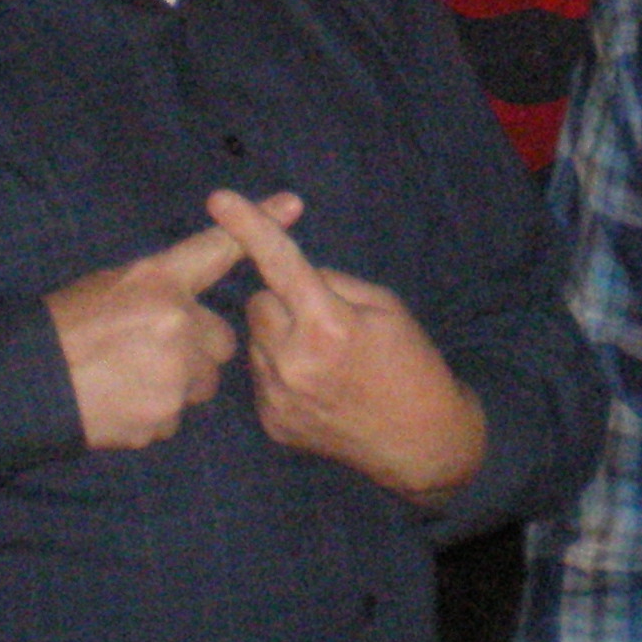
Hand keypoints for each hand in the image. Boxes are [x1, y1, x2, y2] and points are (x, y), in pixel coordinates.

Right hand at [47, 195, 300, 449]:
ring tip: (131, 376)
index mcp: (158, 283)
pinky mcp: (163, 418)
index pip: (216, 250)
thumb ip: (162, 287)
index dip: (258, 224)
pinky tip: (122, 401)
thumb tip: (194, 299)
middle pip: (219, 340)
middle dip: (195, 347)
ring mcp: (172, 375)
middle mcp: (174, 325)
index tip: (292, 203)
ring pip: (202, 381)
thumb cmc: (64, 327)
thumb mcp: (111, 285)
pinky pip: (177, 415)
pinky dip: (156, 411)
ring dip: (179, 381)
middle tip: (147, 348)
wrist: (25, 384)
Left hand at [207, 188, 487, 504]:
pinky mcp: (272, 422)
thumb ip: (332, 283)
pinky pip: (260, 373)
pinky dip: (280, 369)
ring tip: (323, 359)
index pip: (280, 263)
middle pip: (258, 302)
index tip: (219, 199)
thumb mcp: (385, 306)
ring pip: (255, 338)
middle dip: (283, 301)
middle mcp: (294, 361)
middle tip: (322, 320)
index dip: (249, 227)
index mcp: (328, 324)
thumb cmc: (412, 363)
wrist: (422, 442)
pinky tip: (316, 386)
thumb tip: (289, 273)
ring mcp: (279, 396)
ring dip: (279, 336)